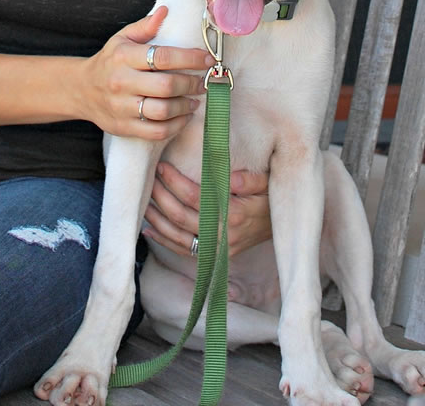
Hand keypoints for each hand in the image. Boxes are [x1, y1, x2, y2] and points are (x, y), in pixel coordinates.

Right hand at [80, 7, 208, 139]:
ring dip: (186, 106)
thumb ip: (145, 26)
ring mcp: (122, 107)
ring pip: (163, 111)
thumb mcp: (122, 38)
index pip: (163, 57)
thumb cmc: (109, 61)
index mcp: (124, 57)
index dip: (191, 58)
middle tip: (204, 82)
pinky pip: (156, 131)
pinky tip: (183, 116)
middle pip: (166, 86)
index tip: (208, 59)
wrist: (81, 89)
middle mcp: (122, 82)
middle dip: (192, 84)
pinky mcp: (124, 127)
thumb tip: (166, 11)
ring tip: (195, 100)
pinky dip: (176, 125)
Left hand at [143, 162, 270, 257]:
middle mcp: (223, 235)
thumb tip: (231, 176)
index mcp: (234, 214)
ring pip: (177, 237)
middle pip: (181, 217)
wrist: (281, 227)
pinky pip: (183, 251)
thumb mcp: (266, 183)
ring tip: (144, 201)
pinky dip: (164, 241)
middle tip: (148, 179)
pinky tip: (149, 229)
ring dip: (157, 219)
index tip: (162, 167)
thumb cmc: (270, 198)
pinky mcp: (214, 257)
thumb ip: (249, 180)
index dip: (175, 182)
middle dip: (161, 197)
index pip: (195, 197)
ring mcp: (218, 250)